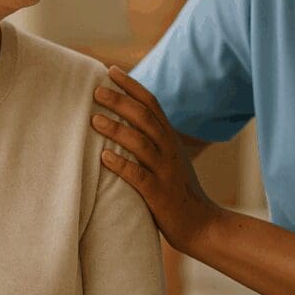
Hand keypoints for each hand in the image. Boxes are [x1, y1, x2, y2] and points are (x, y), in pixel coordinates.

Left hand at [91, 66, 221, 254]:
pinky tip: (104, 157)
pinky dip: (121, 165)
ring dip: (116, 129)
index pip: (151, 103)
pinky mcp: (159, 193)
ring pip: (140, 143)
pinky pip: (138, 176)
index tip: (111, 70)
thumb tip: (127, 120)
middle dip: (119, 101)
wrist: (201, 224)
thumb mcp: (169, 158)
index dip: (131, 85)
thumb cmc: (177, 190)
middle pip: (144, 117)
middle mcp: (168, 149)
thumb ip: (153, 139)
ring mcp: (165, 171)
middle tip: (95, 91)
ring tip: (93, 120)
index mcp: (170, 137)